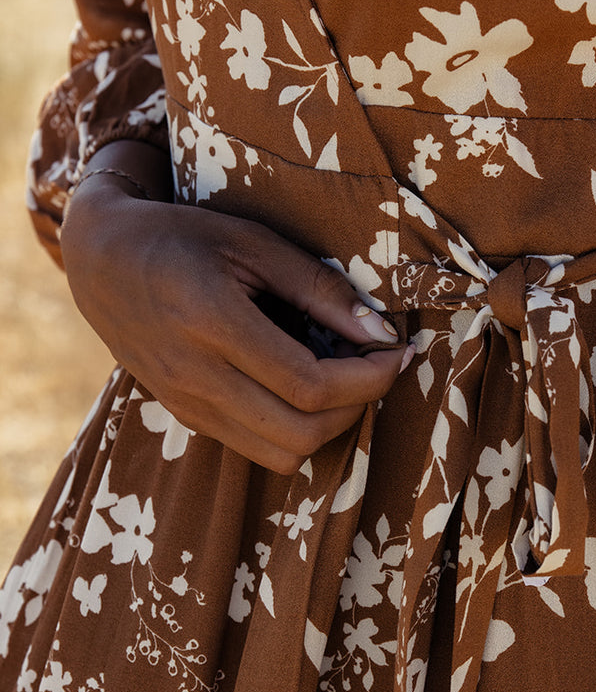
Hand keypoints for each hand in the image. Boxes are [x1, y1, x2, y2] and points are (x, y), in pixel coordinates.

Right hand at [61, 161, 409, 473]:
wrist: (100, 261)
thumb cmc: (183, 237)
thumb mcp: (254, 242)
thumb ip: (319, 288)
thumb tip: (381, 332)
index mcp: (212, 321)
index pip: (311, 384)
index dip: (370, 378)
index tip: (399, 351)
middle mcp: (195, 374)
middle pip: (301, 432)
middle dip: (358, 405)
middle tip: (378, 366)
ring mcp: (185, 404)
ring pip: (280, 455)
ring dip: (328, 426)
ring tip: (345, 380)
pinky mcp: (184, 417)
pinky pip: (255, 448)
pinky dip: (294, 429)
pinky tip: (305, 388)